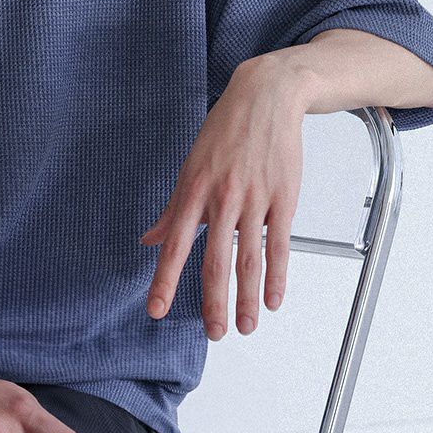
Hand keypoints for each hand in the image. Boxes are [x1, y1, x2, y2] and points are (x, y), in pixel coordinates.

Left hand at [139, 56, 307, 338]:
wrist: (266, 98)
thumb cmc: (225, 131)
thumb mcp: (190, 165)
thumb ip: (173, 208)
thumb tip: (149, 240)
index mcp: (194, 190)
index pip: (176, 245)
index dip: (165, 280)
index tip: (156, 309)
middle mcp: (221, 198)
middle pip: (215, 261)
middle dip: (213, 302)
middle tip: (214, 334)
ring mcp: (254, 200)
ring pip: (250, 260)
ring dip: (248, 299)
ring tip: (245, 327)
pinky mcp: (283, 199)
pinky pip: (280, 245)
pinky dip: (278, 277)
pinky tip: (274, 300)